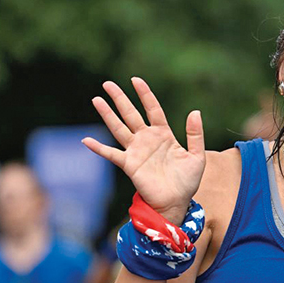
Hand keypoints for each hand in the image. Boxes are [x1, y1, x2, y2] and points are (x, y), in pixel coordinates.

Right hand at [82, 77, 206, 221]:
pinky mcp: (129, 164)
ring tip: (96, 99)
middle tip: (107, 83)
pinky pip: (111, 154)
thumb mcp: (197, 156)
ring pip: (119, 128)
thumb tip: (195, 112)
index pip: (152, 109)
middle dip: (120, 98)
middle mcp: (147, 139)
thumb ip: (195, 134)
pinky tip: (86, 140)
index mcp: (163, 134)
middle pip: (131, 114)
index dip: (145, 94)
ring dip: (107, 114)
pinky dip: (98, 148)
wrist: (176, 202)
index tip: (135, 80)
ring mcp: (136, 151)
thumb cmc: (187, 181)